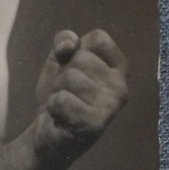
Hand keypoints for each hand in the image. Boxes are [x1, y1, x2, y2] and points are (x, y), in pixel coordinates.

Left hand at [32, 29, 127, 162]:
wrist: (47, 131)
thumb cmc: (60, 92)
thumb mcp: (60, 58)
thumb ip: (64, 40)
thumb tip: (71, 45)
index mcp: (118, 68)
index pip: (99, 38)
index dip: (77, 48)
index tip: (74, 66)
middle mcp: (121, 86)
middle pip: (81, 57)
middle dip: (64, 72)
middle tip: (68, 92)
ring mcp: (111, 106)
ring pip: (71, 77)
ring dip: (58, 90)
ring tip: (66, 105)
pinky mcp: (96, 124)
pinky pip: (62, 100)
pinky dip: (54, 106)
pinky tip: (62, 118)